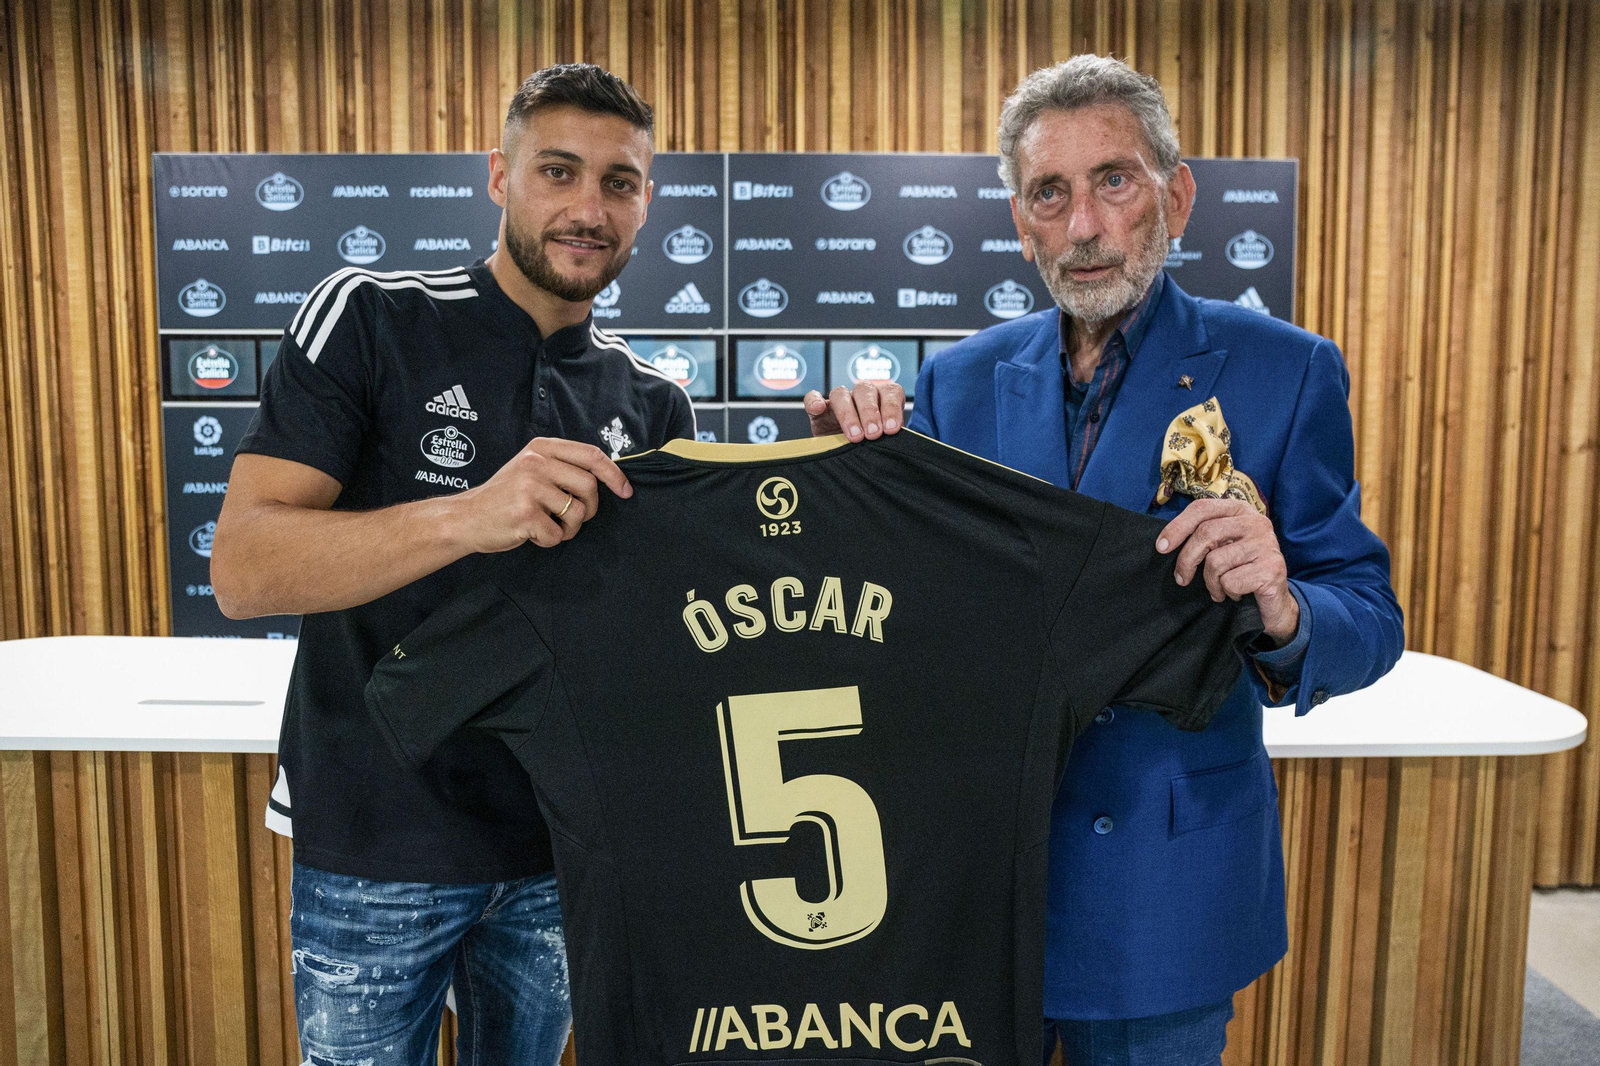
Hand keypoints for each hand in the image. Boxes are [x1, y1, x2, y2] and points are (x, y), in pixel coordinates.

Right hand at [454, 438, 631, 551]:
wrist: (466, 518)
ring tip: (547, 525)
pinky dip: (549, 540)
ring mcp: (530, 487)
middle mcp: (535, 463)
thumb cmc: (505, 497)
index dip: (614, 474)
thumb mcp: (530, 468)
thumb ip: (562, 467)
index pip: (591, 455)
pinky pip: (558, 534)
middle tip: (572, 518)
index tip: (625, 491)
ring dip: (568, 528)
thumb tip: (608, 477)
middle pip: (589, 487)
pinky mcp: (525, 513)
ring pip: (577, 513)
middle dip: (589, 509)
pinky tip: (531, 533)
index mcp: (541, 448)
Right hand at [804, 382, 905, 440]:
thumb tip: (905, 445)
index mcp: (883, 399)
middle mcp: (862, 396)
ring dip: (848, 413)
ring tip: (854, 436)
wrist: (852, 461)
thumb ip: (894, 440)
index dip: (892, 408)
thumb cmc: (875, 450)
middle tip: (873, 434)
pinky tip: (819, 408)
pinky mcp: (818, 411)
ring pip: (841, 394)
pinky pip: (812, 397)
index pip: (890, 392)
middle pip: (865, 391)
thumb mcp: (888, 445)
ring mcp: (839, 402)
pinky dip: (814, 400)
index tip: (892, 429)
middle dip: (870, 412)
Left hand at [1157, 498, 1299, 642]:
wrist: (1275, 602)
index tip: (1161, 547)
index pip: (1202, 508)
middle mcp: (1257, 522)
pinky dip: (1227, 593)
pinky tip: (1237, 594)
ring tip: (1220, 589)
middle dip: (1186, 560)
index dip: (1177, 527)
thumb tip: (1165, 542)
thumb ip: (1204, 536)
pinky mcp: (1272, 568)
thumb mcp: (1222, 546)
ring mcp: (1267, 544)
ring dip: (1211, 583)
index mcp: (1241, 510)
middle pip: (1206, 533)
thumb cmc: (1241, 571)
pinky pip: (1230, 582)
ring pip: (1216, 561)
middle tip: (1182, 579)